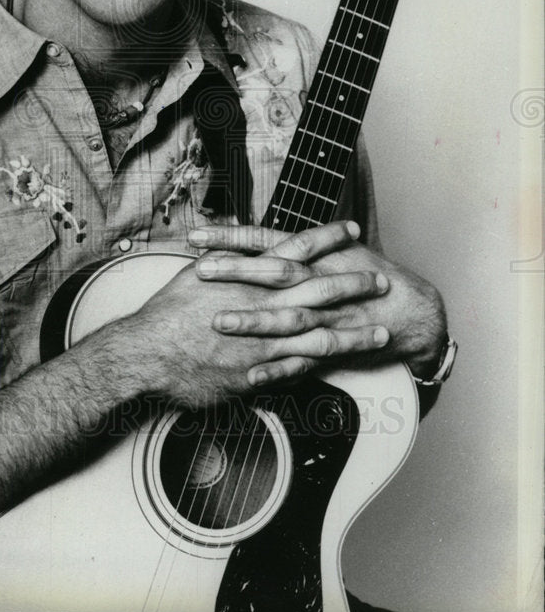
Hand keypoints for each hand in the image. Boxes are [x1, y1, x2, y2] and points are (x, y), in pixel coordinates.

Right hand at [123, 221, 391, 405]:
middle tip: (382, 281)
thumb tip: (242, 242)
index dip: (327, 239)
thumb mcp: (196, 271)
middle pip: (319, 293)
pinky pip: (297, 370)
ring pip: (320, 337)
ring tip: (382, 333)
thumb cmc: (167, 312)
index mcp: (248, 277)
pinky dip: (321, 366)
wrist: (148, 354)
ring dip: (354, 335)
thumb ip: (226, 258)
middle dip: (354, 286)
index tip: (352, 230)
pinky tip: (342, 365)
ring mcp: (264, 344)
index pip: (296, 250)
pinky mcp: (257, 375)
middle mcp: (262, 307)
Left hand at [187, 221, 447, 383]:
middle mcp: (319, 282)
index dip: (230, 236)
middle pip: (274, 273)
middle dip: (238, 272)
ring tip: (219, 322)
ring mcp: (327, 317)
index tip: (196, 235)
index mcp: (315, 255)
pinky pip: (303, 362)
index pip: (266, 239)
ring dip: (254, 320)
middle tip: (201, 272)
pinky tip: (251, 376)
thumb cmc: (367, 274)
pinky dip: (279, 371)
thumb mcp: (332, 249)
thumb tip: (247, 238)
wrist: (413, 311)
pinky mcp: (334, 349)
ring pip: (287, 317)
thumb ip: (292, 245)